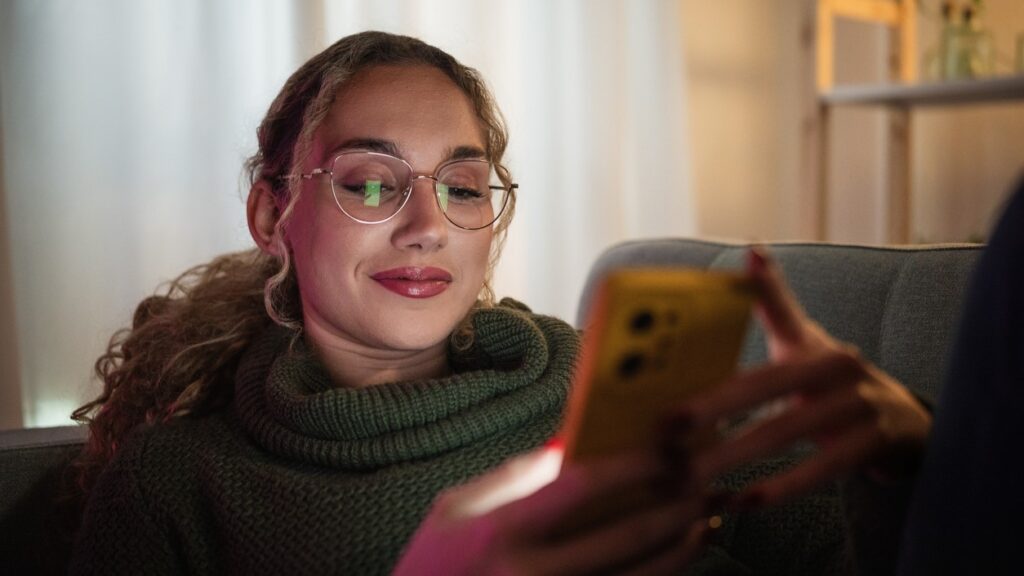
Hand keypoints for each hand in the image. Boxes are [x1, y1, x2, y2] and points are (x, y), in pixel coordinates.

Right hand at [393, 446, 713, 575]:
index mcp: (498, 533)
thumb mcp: (454, 509)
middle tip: (702, 478)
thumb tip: (572, 444)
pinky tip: (680, 555)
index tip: (665, 446)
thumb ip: (513, 476)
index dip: (631, 465)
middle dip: (672, 505)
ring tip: (704, 515)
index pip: (579, 488)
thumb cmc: (433, 563)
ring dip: (680, 547)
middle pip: (623, 538)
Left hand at [681, 248, 931, 507]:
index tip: (696, 347)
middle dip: (711, 410)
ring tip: (693, 475)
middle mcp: (837, 366)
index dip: (742, 320)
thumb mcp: (805, 344)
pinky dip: (784, 486)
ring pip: (786, 430)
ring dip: (736, 455)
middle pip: (764, 387)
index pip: (771, 321)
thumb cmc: (836, 385)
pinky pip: (825, 467)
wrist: (908, 427)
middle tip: (665, 430)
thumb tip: (752, 249)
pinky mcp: (876, 441)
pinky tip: (746, 501)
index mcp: (811, 344)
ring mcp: (860, 403)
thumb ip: (772, 306)